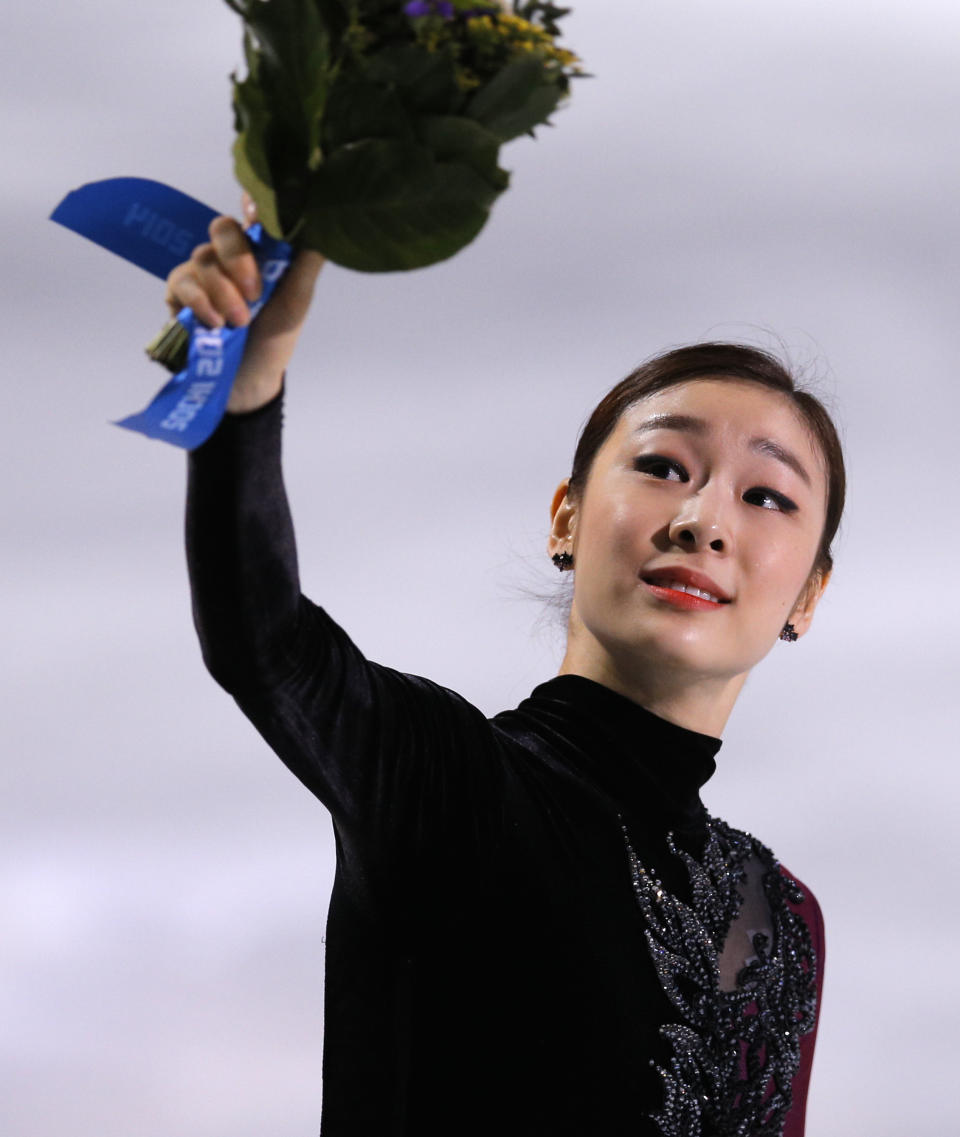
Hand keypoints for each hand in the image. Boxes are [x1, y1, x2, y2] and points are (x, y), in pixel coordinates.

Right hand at [164, 195, 324, 411]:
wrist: (248, 379)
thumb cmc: (274, 336)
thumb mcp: (297, 301)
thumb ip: (305, 263)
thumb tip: (321, 223)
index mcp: (260, 250)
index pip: (252, 212)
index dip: (252, 202)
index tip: (256, 210)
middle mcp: (228, 255)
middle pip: (222, 228)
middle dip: (237, 258)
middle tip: (255, 293)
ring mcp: (202, 271)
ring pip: (203, 258)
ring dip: (223, 291)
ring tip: (240, 322)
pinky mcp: (179, 292)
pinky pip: (181, 281)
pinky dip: (200, 301)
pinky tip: (215, 322)